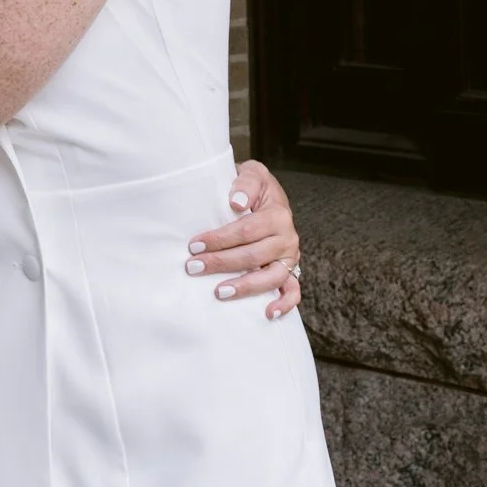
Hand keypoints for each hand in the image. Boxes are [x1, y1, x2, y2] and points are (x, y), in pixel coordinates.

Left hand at [186, 161, 302, 319]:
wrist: (268, 194)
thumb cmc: (254, 186)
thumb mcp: (252, 172)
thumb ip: (245, 183)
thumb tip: (236, 202)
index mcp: (278, 214)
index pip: (246, 231)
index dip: (219, 239)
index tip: (194, 245)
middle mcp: (287, 237)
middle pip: (254, 255)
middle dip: (221, 263)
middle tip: (193, 266)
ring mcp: (290, 257)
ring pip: (271, 277)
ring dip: (245, 286)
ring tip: (219, 292)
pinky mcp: (291, 270)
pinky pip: (293, 291)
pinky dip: (284, 304)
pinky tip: (267, 313)